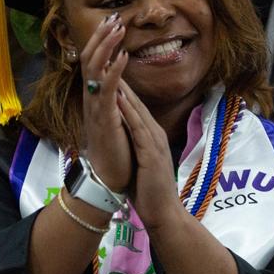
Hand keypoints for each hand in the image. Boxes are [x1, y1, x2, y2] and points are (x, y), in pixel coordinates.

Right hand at [79, 14, 132, 189]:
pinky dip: (115, 71)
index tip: (113, 22)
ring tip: (118, 28)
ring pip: (94, 69)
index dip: (101, 42)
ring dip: (107, 47)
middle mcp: (91, 100)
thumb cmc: (116, 152)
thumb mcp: (115, 121)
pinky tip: (123, 57)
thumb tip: (119, 84)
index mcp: (95, 99)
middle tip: (113, 17)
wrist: (108, 180)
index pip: (93, 63)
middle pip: (89, 59)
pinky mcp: (104, 119)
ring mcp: (96, 108)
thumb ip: (115, 102)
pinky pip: (107, 90)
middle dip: (101, 37)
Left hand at [116, 80, 182, 229]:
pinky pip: (137, 128)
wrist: (164, 213)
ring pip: (137, 111)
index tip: (109, 71)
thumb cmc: (150, 192)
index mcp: (151, 137)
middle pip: (137, 103)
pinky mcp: (150, 153)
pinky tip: (117, 98)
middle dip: (122, 81)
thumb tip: (124, 138)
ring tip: (111, 70)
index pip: (135, 109)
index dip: (122, 89)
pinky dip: (127, 111)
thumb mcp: (141, 163)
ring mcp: (154, 143)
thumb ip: (135, 147)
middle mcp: (154, 135)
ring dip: (124, 90)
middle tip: (110, 60)